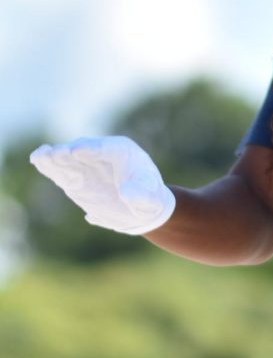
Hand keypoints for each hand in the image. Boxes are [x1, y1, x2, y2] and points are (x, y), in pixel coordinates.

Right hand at [29, 136, 176, 234]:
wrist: (140, 210)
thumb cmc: (150, 202)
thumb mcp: (150, 201)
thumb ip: (141, 196)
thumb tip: (126, 193)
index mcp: (123, 152)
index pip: (106, 148)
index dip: (92, 148)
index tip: (77, 151)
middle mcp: (102, 155)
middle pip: (83, 149)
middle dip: (70, 152)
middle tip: (56, 154)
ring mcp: (86, 166)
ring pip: (68, 159)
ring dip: (54, 157)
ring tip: (40, 156)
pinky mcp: (76, 179)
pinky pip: (61, 171)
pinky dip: (50, 166)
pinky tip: (37, 160)